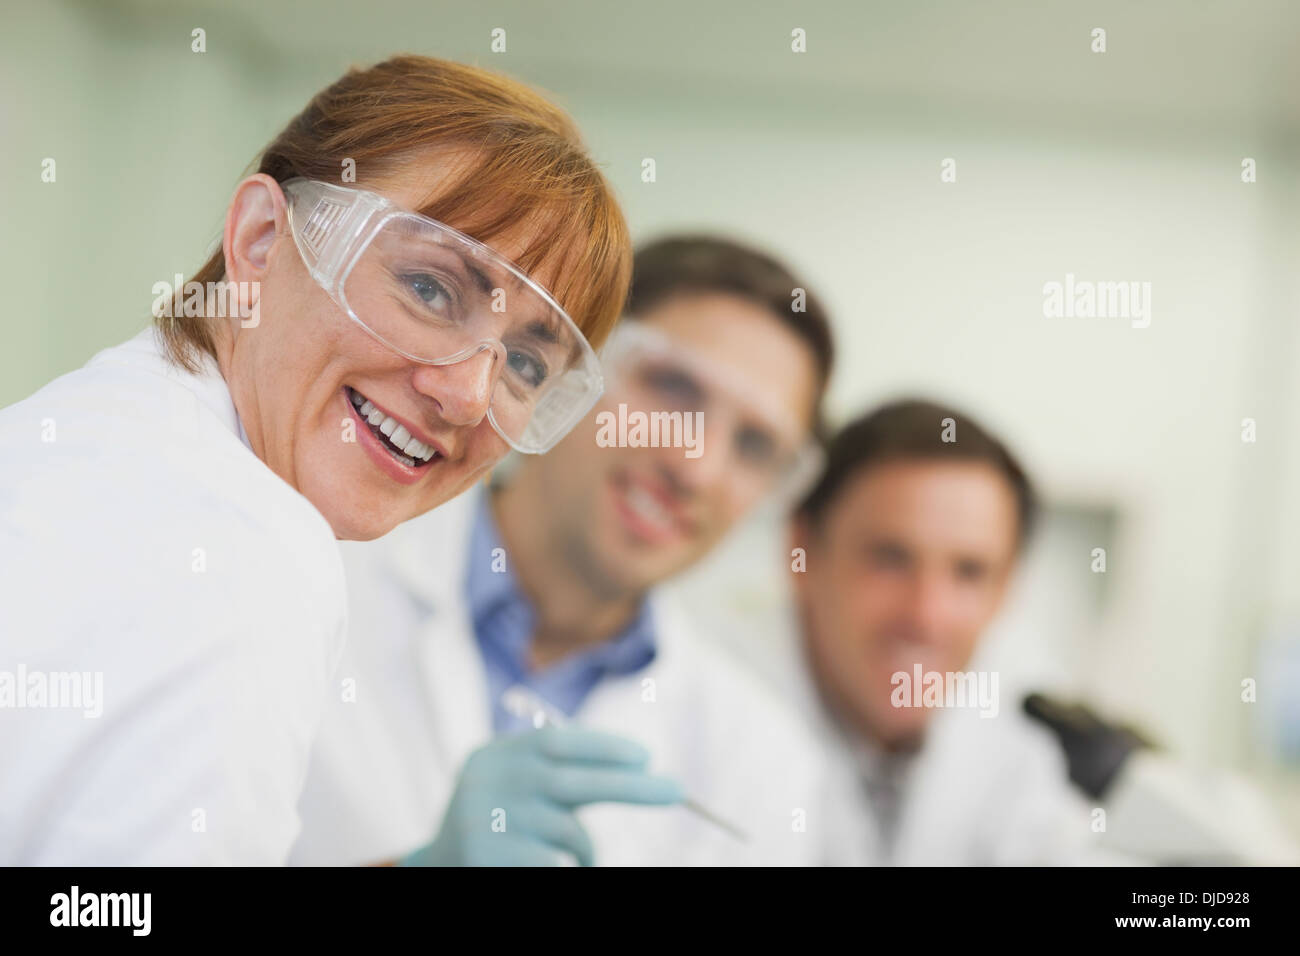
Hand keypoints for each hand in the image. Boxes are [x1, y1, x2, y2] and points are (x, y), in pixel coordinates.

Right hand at [401, 726, 683, 865]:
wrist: (443, 864)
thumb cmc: (505, 818)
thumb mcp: (522, 783)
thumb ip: (564, 770)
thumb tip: (641, 766)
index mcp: (497, 754)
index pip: (557, 741)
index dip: (604, 747)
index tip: (646, 757)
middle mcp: (488, 784)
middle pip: (571, 782)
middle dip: (630, 786)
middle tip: (676, 790)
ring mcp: (485, 824)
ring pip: (569, 832)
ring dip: (588, 846)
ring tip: (582, 855)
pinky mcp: (488, 859)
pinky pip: (555, 863)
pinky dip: (570, 865)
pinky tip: (552, 864)